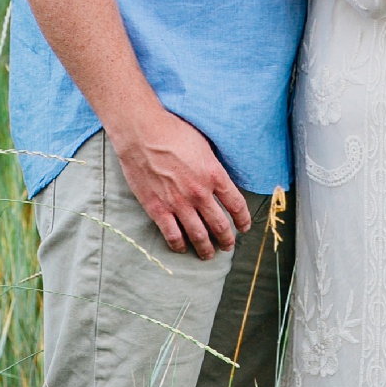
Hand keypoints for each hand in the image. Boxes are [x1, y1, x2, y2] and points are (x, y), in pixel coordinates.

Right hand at [111, 103, 251, 258]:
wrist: (141, 133)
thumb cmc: (172, 131)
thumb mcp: (204, 145)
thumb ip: (213, 166)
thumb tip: (219, 179)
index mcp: (214, 174)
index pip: (237, 205)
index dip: (243, 220)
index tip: (243, 227)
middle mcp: (200, 193)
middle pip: (220, 225)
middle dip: (226, 240)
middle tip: (227, 246)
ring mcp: (178, 203)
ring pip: (198, 236)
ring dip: (206, 249)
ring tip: (208, 255)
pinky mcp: (158, 209)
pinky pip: (172, 235)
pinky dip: (180, 245)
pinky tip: (182, 247)